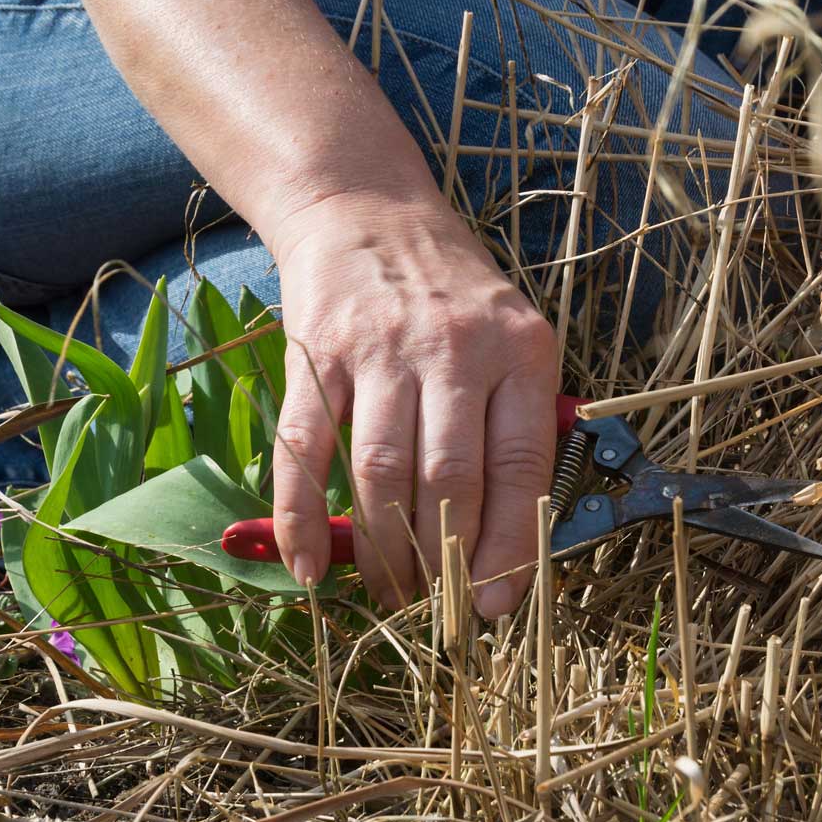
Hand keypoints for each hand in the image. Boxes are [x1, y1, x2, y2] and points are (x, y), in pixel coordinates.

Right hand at [267, 190, 559, 614]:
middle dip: (443, 564)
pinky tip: (310, 568)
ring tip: (390, 595)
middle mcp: (453, 348)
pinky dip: (301, 519)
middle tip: (439, 612)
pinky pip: (305, 451)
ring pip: (380, 475)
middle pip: (448, 481)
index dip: (509, 548)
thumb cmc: (452, 295)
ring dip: (384, 553)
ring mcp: (380, 351)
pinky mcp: (316, 355)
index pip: (520, 467)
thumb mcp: (513, 340)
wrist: (366, 210)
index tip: (497, 605)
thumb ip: (519, 424)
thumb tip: (515, 545)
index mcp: (519, 350)